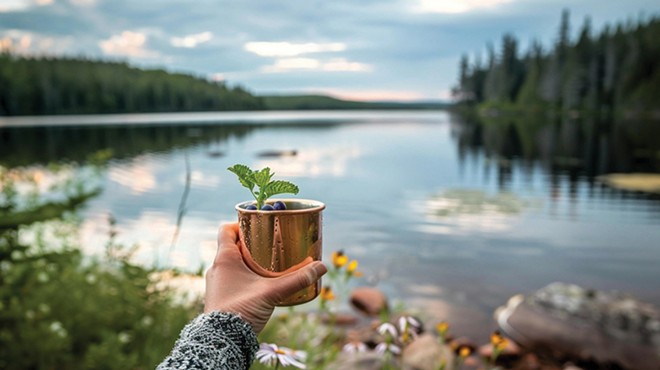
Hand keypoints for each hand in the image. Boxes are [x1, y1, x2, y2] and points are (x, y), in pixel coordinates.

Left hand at [204, 223, 326, 333]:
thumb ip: (297, 280)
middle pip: (232, 246)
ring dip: (247, 261)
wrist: (222, 340)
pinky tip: (260, 284)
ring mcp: (216, 284)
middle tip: (269, 243)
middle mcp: (216, 268)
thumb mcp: (272, 292)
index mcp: (224, 259)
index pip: (226, 230)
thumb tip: (322, 267)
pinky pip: (231, 279)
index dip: (240, 223)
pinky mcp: (220, 297)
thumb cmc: (241, 311)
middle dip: (250, 243)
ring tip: (267, 263)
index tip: (257, 225)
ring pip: (232, 264)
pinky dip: (244, 276)